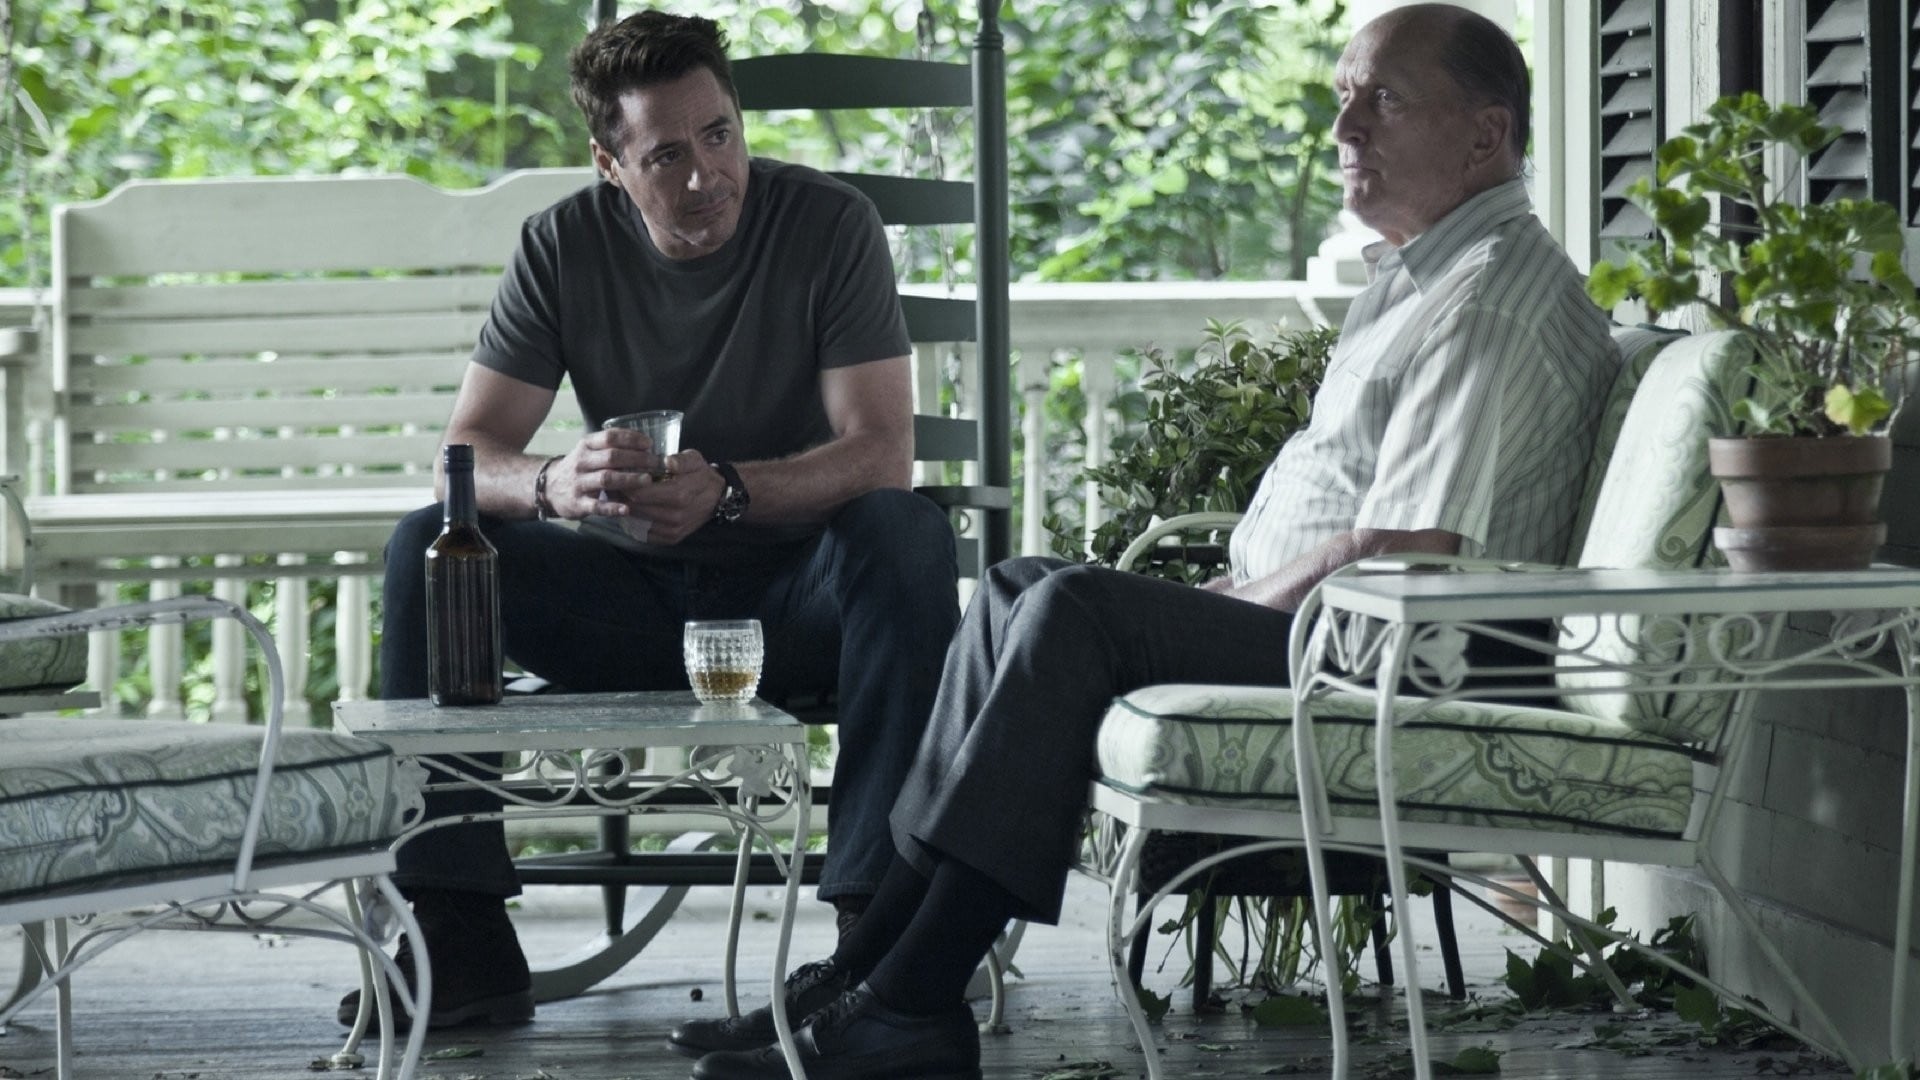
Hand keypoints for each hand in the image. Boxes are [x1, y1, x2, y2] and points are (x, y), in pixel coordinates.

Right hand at [541, 427, 672, 519]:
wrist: (548, 488)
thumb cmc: (579, 467)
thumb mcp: (588, 451)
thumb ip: (611, 447)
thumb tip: (645, 445)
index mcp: (586, 446)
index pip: (610, 437)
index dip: (631, 439)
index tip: (649, 444)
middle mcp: (581, 462)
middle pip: (612, 457)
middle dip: (637, 459)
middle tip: (656, 463)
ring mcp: (578, 483)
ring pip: (606, 479)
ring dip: (629, 479)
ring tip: (648, 480)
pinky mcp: (578, 503)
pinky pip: (596, 505)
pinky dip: (612, 507)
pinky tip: (627, 509)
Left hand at [617, 450, 722, 544]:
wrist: (718, 497)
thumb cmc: (700, 475)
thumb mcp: (694, 459)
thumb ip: (680, 460)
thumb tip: (667, 461)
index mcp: (678, 494)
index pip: (639, 493)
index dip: (623, 485)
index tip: (617, 476)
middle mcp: (675, 515)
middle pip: (635, 508)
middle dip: (621, 497)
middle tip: (614, 487)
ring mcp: (673, 529)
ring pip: (637, 522)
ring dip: (626, 511)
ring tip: (621, 499)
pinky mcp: (672, 538)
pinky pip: (645, 535)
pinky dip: (636, 524)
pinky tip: (634, 513)